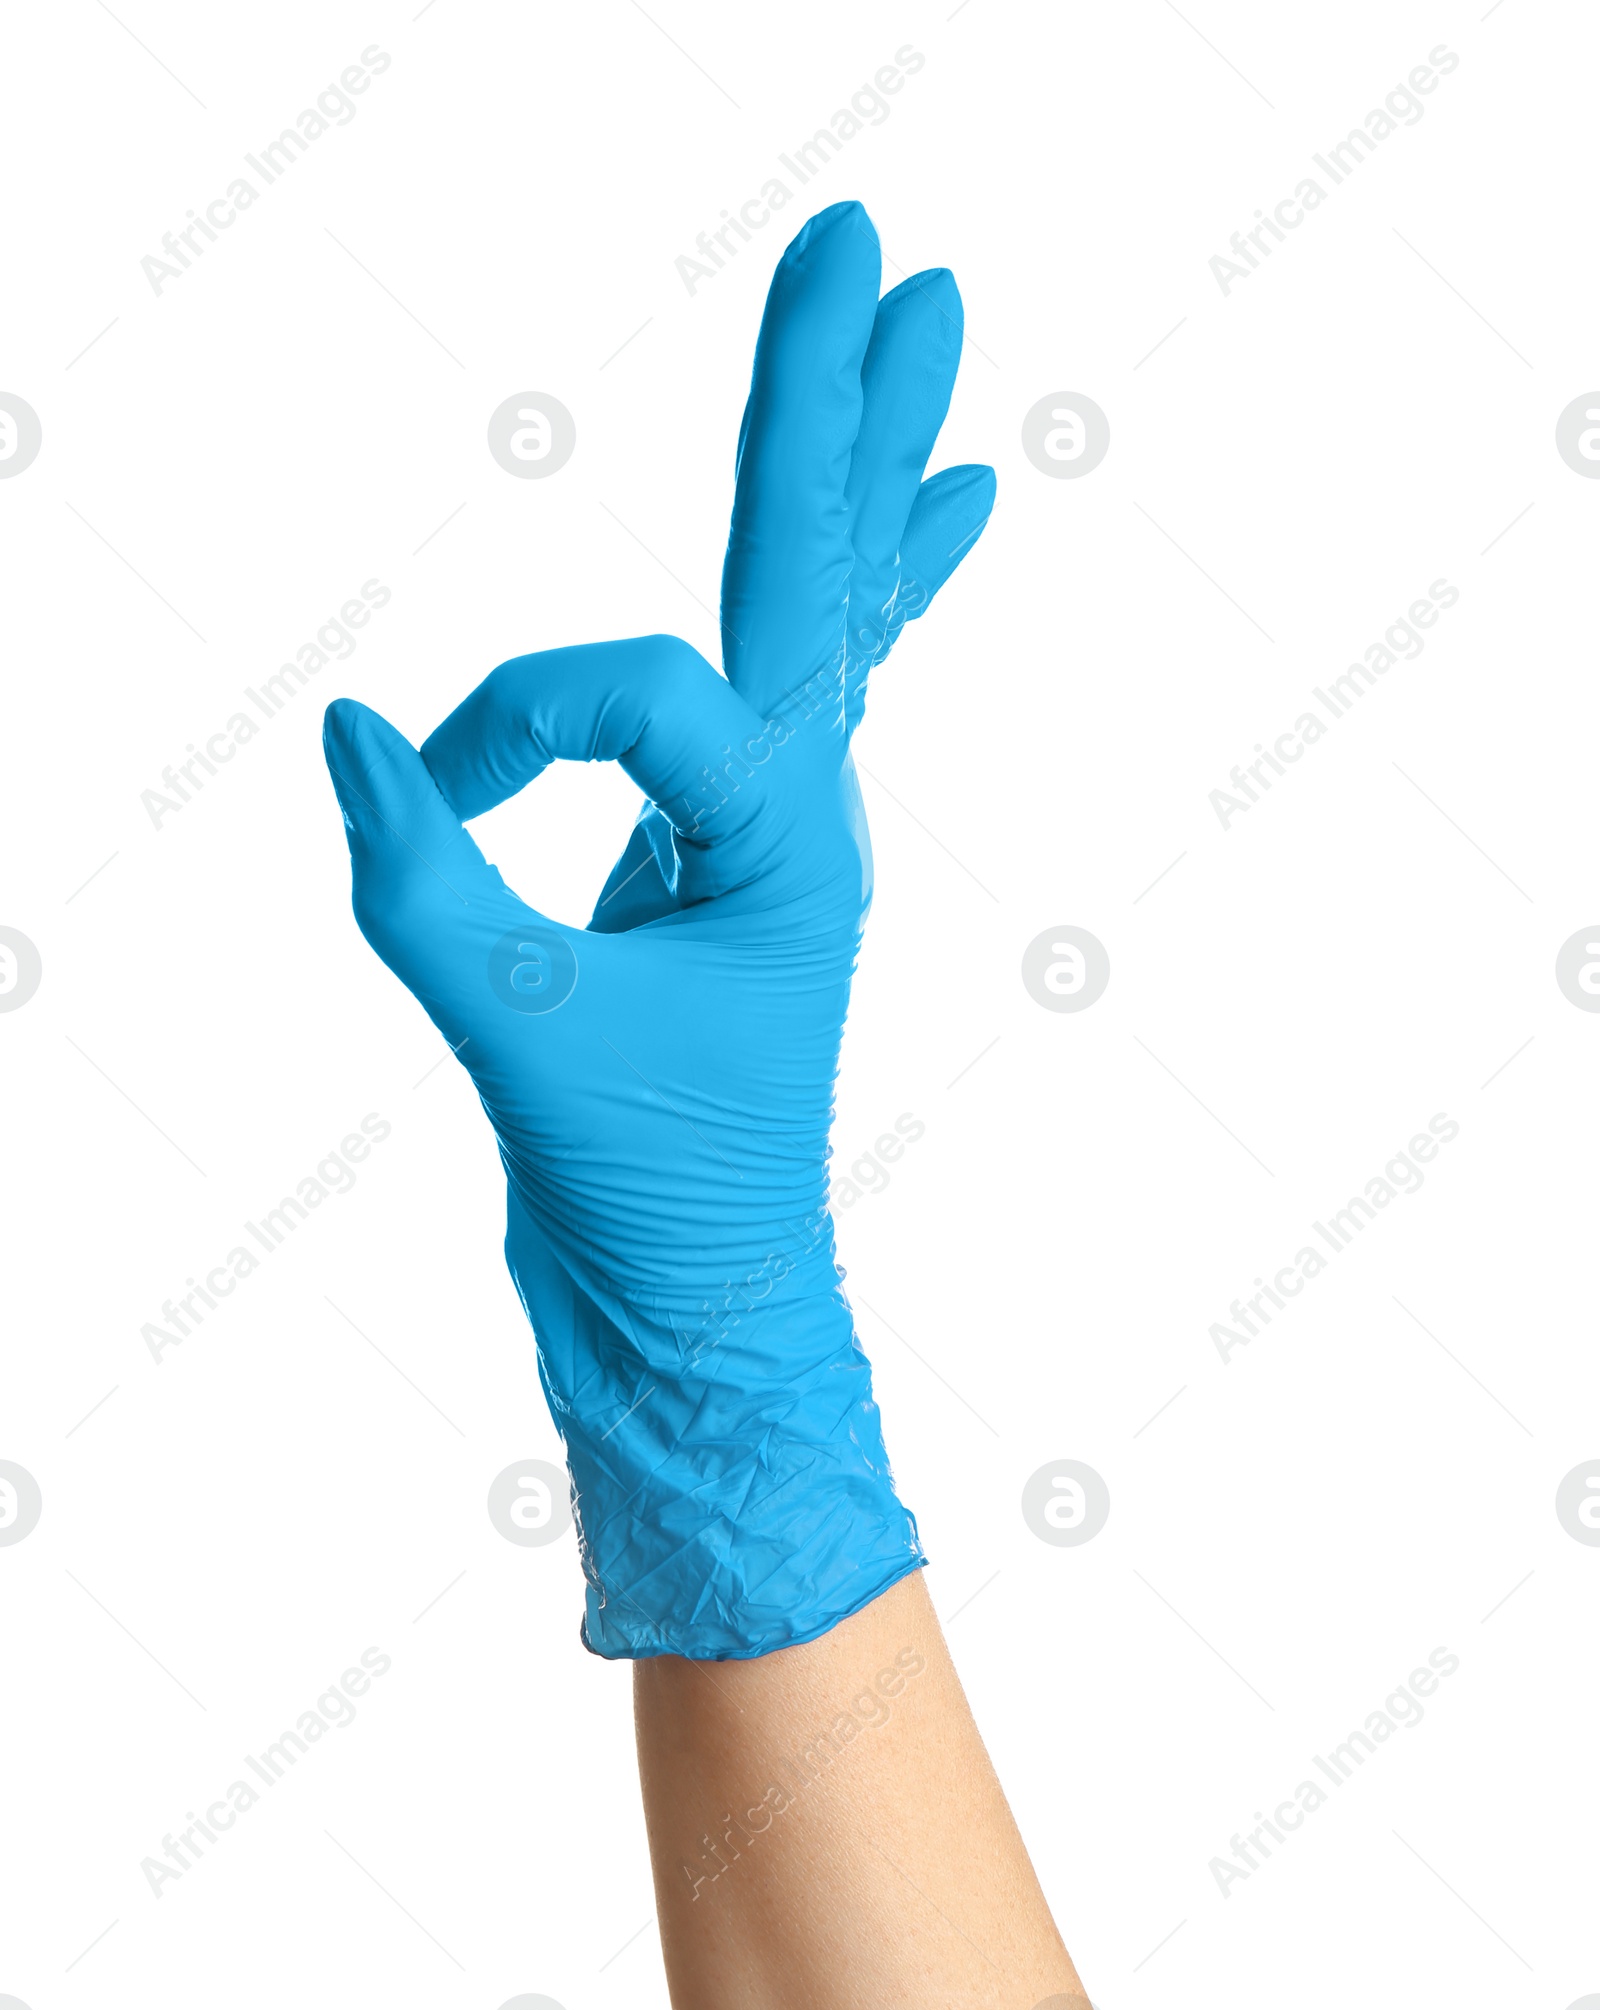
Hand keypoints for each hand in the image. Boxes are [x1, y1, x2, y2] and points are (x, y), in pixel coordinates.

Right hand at [322, 200, 993, 1657]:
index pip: (639, 695)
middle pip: (815, 567)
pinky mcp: (736, 850)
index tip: (436, 796)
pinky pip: (810, 680)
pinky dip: (872, 582)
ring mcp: (783, 825)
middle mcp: (807, 812)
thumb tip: (355, 732)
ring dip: (866, 457)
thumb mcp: (523, 1048)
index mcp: (785, 845)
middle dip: (829, 405)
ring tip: (926, 321)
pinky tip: (950, 507)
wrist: (700, 1306)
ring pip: (829, 603)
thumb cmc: (645, 1199)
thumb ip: (427, 891)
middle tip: (869, 249)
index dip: (514, 725)